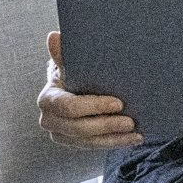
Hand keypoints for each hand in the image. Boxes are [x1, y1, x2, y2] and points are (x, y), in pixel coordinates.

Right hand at [38, 31, 142, 148]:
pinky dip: (114, 143)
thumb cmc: (71, 72)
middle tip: (130, 121)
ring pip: (88, 141)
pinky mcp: (72, 143)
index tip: (118, 103)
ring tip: (135, 133)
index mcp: (47, 99)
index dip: (94, 107)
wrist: (70, 86)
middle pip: (79, 128)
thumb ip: (61, 54)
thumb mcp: (68, 62)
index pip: (69, 107)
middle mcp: (49, 120)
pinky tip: (132, 139)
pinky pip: (93, 146)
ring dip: (114, 138)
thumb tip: (53, 36)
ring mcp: (60, 135)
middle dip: (107, 125)